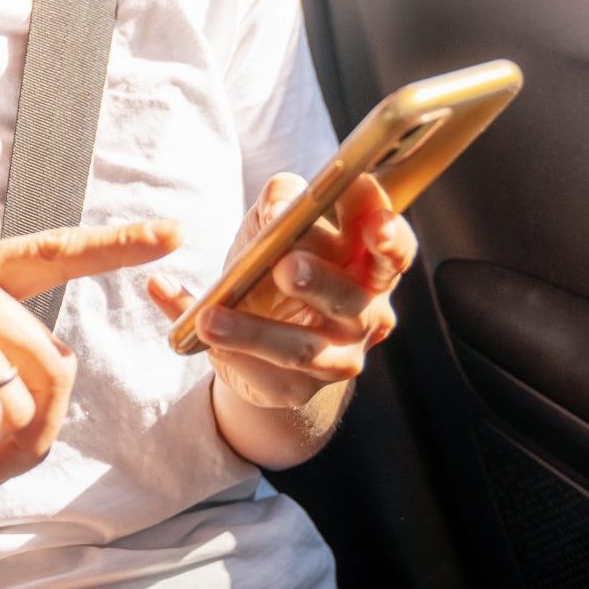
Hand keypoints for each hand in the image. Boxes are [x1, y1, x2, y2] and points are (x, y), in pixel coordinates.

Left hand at [148, 174, 413, 410]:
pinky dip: (226, 354)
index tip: (372, 220)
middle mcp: (364, 313)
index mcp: (368, 264)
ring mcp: (336, 356)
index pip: (393, 248)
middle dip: (318, 280)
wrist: (264, 333)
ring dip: (252, 332)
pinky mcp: (297, 388)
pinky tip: (195, 336)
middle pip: (348, 297)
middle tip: (286, 267)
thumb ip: (282, 200)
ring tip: (209, 317)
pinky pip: (261, 375)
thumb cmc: (279, 258)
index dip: (388, 234)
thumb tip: (280, 205)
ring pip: (300, 347)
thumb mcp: (278, 222)